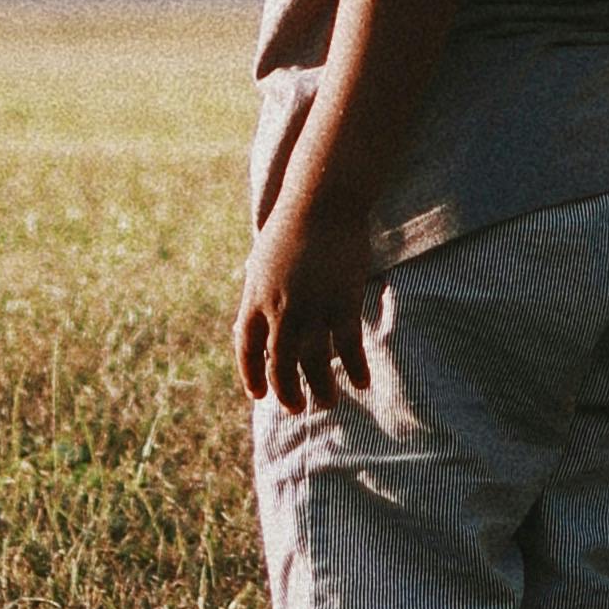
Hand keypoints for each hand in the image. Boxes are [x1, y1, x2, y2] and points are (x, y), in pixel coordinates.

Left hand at [233, 197, 377, 412]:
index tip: (258, 394)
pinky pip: (348, 346)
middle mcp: (279, 310)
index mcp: (254, 299)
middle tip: (297, 407)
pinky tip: (361, 382)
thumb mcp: (263, 263)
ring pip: (314, 364)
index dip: (251, 376)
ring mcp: (311, 308)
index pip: (247, 350)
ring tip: (329, 401)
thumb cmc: (292, 227)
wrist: (321, 201)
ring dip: (321, 388)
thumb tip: (257, 318)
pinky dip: (355, 368)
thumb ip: (260, 294)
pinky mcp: (342, 302)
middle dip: (287, 392)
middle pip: (279, 366)